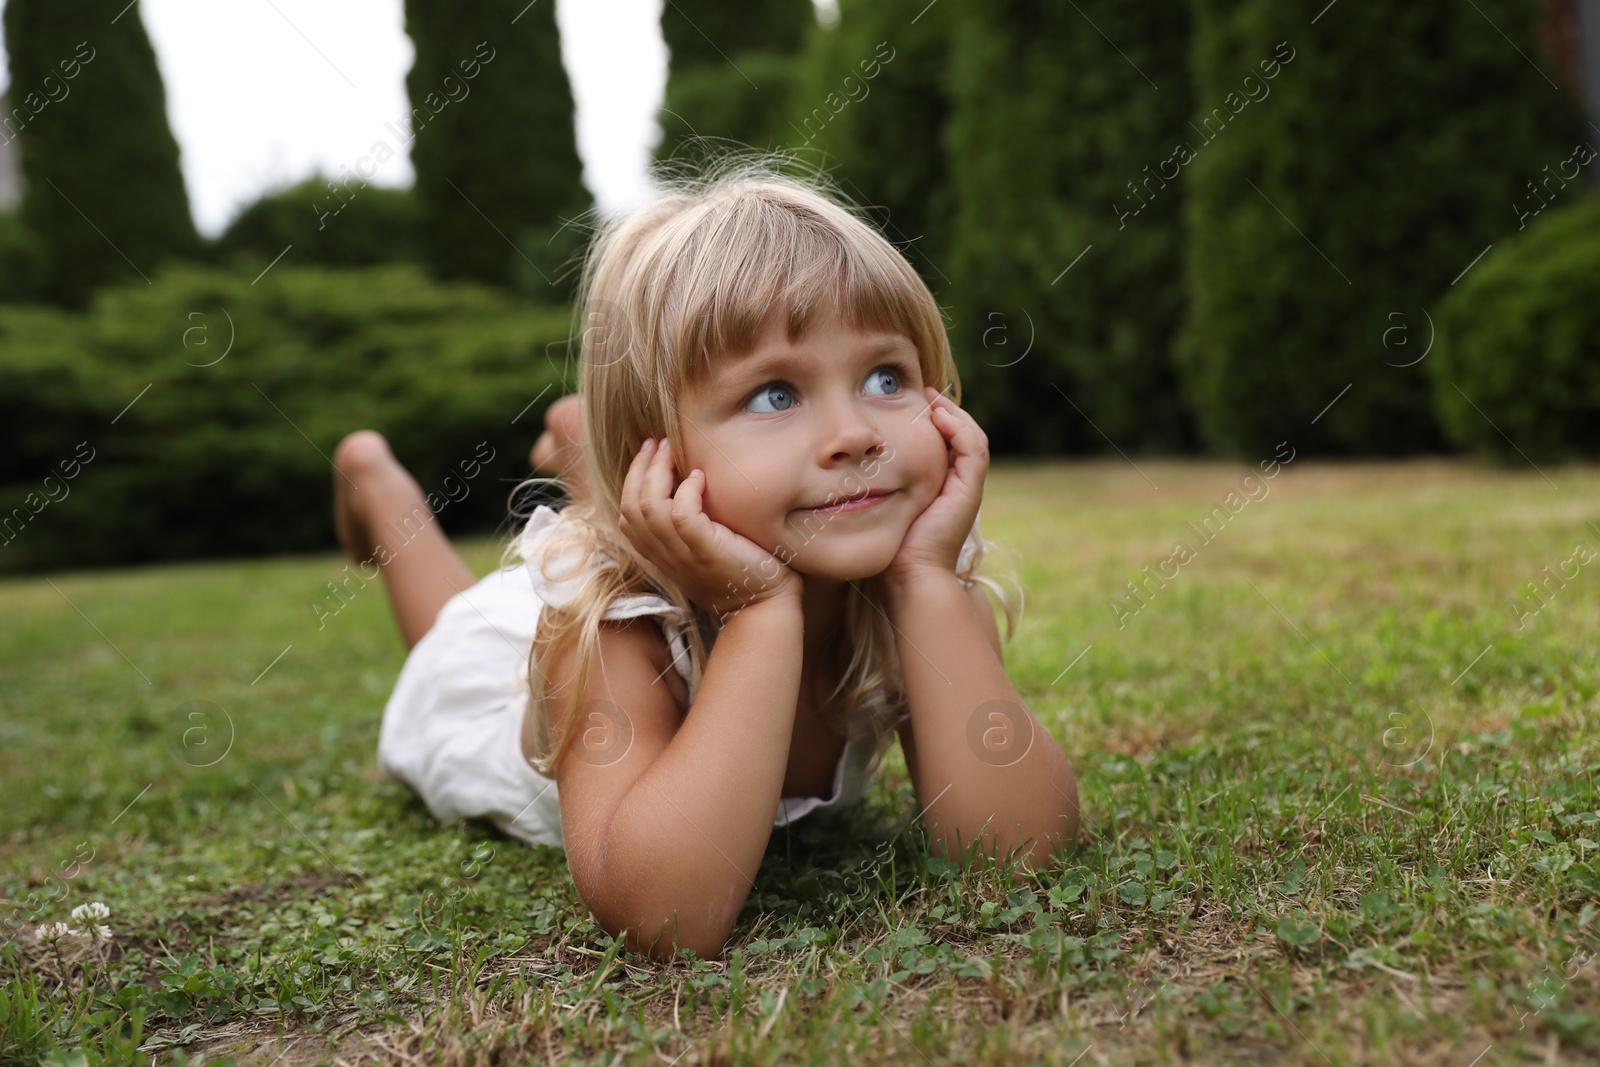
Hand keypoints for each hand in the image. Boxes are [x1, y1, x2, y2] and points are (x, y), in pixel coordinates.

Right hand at [619, 437, 800, 618]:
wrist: (764, 605)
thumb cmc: (741, 572)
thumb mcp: (703, 549)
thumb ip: (687, 527)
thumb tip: (685, 483)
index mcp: (660, 555)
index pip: (627, 516)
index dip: (632, 481)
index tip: (649, 454)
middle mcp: (665, 556)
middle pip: (631, 506)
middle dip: (640, 468)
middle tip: (656, 442)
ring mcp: (683, 555)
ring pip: (650, 507)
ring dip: (658, 472)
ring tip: (671, 449)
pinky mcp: (706, 551)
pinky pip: (682, 516)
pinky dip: (687, 491)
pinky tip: (700, 477)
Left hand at [884, 389, 987, 587]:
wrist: (907, 573)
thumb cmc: (888, 543)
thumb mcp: (880, 501)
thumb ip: (875, 480)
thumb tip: (847, 458)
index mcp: (940, 486)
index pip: (945, 442)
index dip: (933, 419)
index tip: (910, 401)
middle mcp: (957, 485)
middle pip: (961, 436)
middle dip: (944, 410)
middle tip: (923, 392)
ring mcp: (966, 488)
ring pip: (971, 438)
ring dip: (953, 414)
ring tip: (931, 399)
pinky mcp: (969, 491)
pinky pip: (973, 450)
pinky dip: (959, 429)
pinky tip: (938, 416)